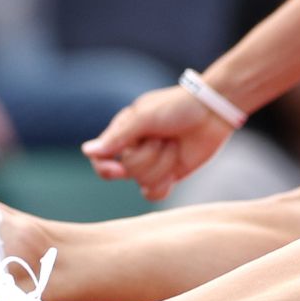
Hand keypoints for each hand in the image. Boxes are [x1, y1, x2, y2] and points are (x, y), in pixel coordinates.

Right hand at [80, 85, 236, 200]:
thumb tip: (87, 152)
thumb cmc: (176, 107)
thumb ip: (117, 137)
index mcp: (123, 134)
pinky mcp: (169, 174)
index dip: (105, 168)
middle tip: (164, 137)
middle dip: (150, 156)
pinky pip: (154, 193)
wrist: (212, 111)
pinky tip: (174, 171)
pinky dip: (163, 184)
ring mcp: (152, 164)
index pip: (101, 159)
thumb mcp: (144, 117)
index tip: (118, 168)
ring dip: (164, 163)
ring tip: (174, 145)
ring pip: (143, 182)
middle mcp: (134, 150)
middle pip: (127, 172)